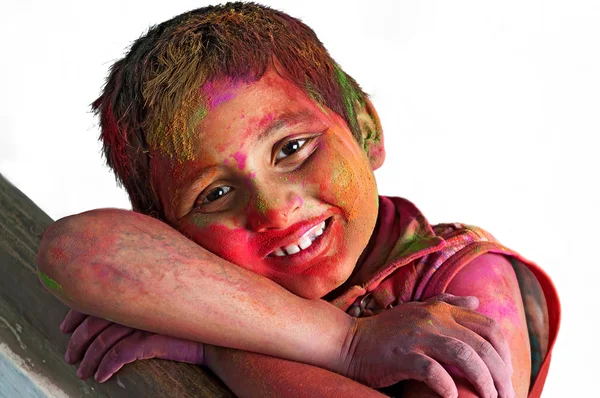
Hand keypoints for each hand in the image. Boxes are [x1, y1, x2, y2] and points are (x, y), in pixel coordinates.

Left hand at [60, 309, 204, 382]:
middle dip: (77, 342)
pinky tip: (101, 376)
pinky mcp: (153, 339)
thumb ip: (136, 307)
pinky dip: (106, 366)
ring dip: (89, 359)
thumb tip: (109, 318)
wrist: (216, 334)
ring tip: (83, 372)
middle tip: (71, 357)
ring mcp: (145, 322)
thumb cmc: (187, 323)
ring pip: (103, 342)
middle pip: (94, 323)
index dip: (75, 315)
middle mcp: (137, 304)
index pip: (96, 300)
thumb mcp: (157, 310)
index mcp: (135, 292)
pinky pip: (120, 354)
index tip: (65, 328)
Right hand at [338, 294, 513, 397]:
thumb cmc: (386, 331)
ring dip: (483, 382)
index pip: (488, 326)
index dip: (505, 352)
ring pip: (465, 357)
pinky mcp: (402, 356)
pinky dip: (448, 387)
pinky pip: (434, 372)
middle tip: (506, 395)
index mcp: (441, 310)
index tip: (507, 373)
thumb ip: (448, 303)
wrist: (350, 342)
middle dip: (501, 374)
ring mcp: (417, 337)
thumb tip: (477, 300)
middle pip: (482, 345)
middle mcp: (433, 320)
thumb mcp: (418, 310)